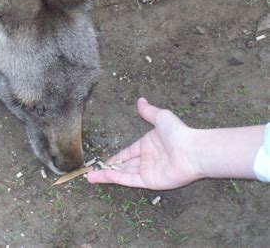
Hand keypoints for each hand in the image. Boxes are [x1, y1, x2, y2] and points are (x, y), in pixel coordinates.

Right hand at [87, 98, 201, 189]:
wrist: (192, 150)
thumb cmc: (178, 133)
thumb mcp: (160, 117)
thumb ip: (148, 111)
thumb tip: (140, 100)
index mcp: (147, 145)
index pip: (127, 152)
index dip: (116, 157)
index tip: (105, 161)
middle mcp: (146, 159)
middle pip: (123, 165)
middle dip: (107, 168)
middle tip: (92, 171)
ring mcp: (147, 171)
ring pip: (122, 174)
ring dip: (106, 176)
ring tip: (90, 177)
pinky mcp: (149, 181)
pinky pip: (129, 179)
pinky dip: (115, 178)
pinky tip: (103, 176)